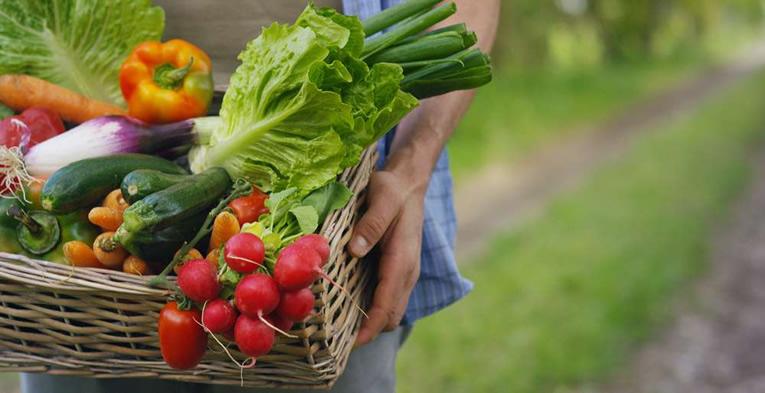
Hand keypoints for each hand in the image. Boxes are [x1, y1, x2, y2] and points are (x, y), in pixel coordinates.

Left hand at [349, 168, 425, 346]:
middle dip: (369, 332)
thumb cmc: (393, 189)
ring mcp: (405, 271)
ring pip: (392, 310)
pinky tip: (350, 306)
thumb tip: (355, 251)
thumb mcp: (382, 198)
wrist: (409, 181)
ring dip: (372, 322)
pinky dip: (374, 309)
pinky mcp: (398, 269)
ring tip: (340, 328)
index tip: (350, 344)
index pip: (388, 304)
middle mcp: (407, 271)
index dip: (370, 328)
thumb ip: (371, 224)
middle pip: (392, 316)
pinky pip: (389, 298)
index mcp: (403, 259)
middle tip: (336, 340)